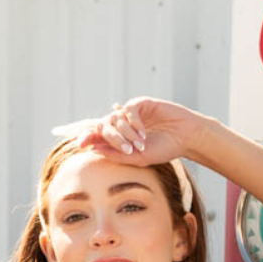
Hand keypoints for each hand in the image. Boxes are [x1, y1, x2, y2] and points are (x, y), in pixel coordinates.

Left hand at [54, 98, 206, 169]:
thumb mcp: (138, 157)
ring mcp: (131, 112)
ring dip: (125, 135)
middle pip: (102, 125)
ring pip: (115, 119)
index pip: (98, 135)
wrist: (184, 138)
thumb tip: (94, 149)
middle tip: (91, 142)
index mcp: (120, 138)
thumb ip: (116, 155)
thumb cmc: (164, 149)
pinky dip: (133, 123)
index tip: (77, 144)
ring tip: (140, 145)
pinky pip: (128, 110)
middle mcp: (123, 124)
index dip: (86, 136)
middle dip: (99, 135)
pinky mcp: (141, 103)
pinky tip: (143, 133)